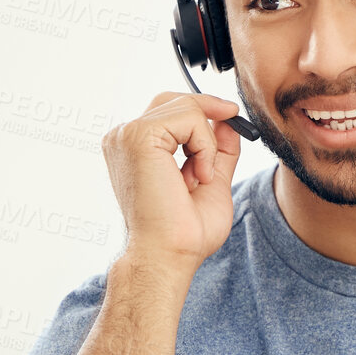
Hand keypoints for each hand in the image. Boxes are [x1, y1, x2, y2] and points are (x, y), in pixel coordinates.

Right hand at [101, 92, 243, 266]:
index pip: (169, 109)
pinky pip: (190, 117)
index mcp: (134, 148)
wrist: (168, 255)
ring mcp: (127, 135)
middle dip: (210, 114)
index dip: (204, 110)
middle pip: (175, 99)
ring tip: (200, 178)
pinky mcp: (138, 136)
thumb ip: (217, 150)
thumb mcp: (211, 180)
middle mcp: (124, 138)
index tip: (231, 117)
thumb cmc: (184, 232)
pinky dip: (205, 145)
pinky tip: (197, 176)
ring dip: (208, 142)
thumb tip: (229, 120)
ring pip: (187, 107)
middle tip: (229, 135)